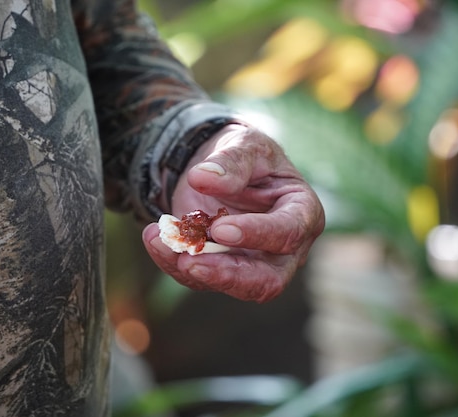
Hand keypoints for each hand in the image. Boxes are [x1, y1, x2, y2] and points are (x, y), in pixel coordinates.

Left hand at [142, 124, 324, 302]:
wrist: (223, 168)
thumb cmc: (246, 155)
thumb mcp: (243, 144)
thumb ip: (230, 161)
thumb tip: (203, 178)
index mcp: (302, 212)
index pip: (288, 232)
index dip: (257, 234)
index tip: (221, 228)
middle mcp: (286, 248)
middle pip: (268, 280)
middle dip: (228, 275)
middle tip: (190, 261)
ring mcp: (256, 264)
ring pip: (232, 286)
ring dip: (194, 270)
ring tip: (162, 243)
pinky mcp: (226, 270)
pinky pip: (201, 277)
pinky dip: (173, 261)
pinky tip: (154, 238)